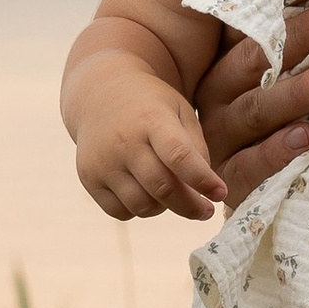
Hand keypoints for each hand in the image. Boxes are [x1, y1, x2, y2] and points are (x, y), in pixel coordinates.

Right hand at [71, 60, 227, 222]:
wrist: (100, 96)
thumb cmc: (151, 107)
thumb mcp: (179, 112)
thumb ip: (196, 148)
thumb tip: (205, 192)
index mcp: (152, 119)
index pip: (179, 157)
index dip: (202, 180)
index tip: (220, 194)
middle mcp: (124, 142)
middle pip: (162, 188)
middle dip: (190, 206)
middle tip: (206, 211)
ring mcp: (103, 162)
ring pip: (142, 206)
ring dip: (164, 207)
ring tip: (171, 193)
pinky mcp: (88, 178)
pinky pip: (120, 212)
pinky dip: (139, 210)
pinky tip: (145, 192)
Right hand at [196, 0, 308, 205]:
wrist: (248, 192)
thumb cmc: (275, 120)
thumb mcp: (276, 78)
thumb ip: (291, 45)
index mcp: (226, 64)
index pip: (253, 32)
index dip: (291, 18)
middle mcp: (216, 97)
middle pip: (252, 63)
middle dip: (298, 42)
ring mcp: (219, 137)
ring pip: (255, 111)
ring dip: (296, 94)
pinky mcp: (229, 179)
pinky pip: (250, 164)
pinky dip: (278, 151)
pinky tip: (307, 136)